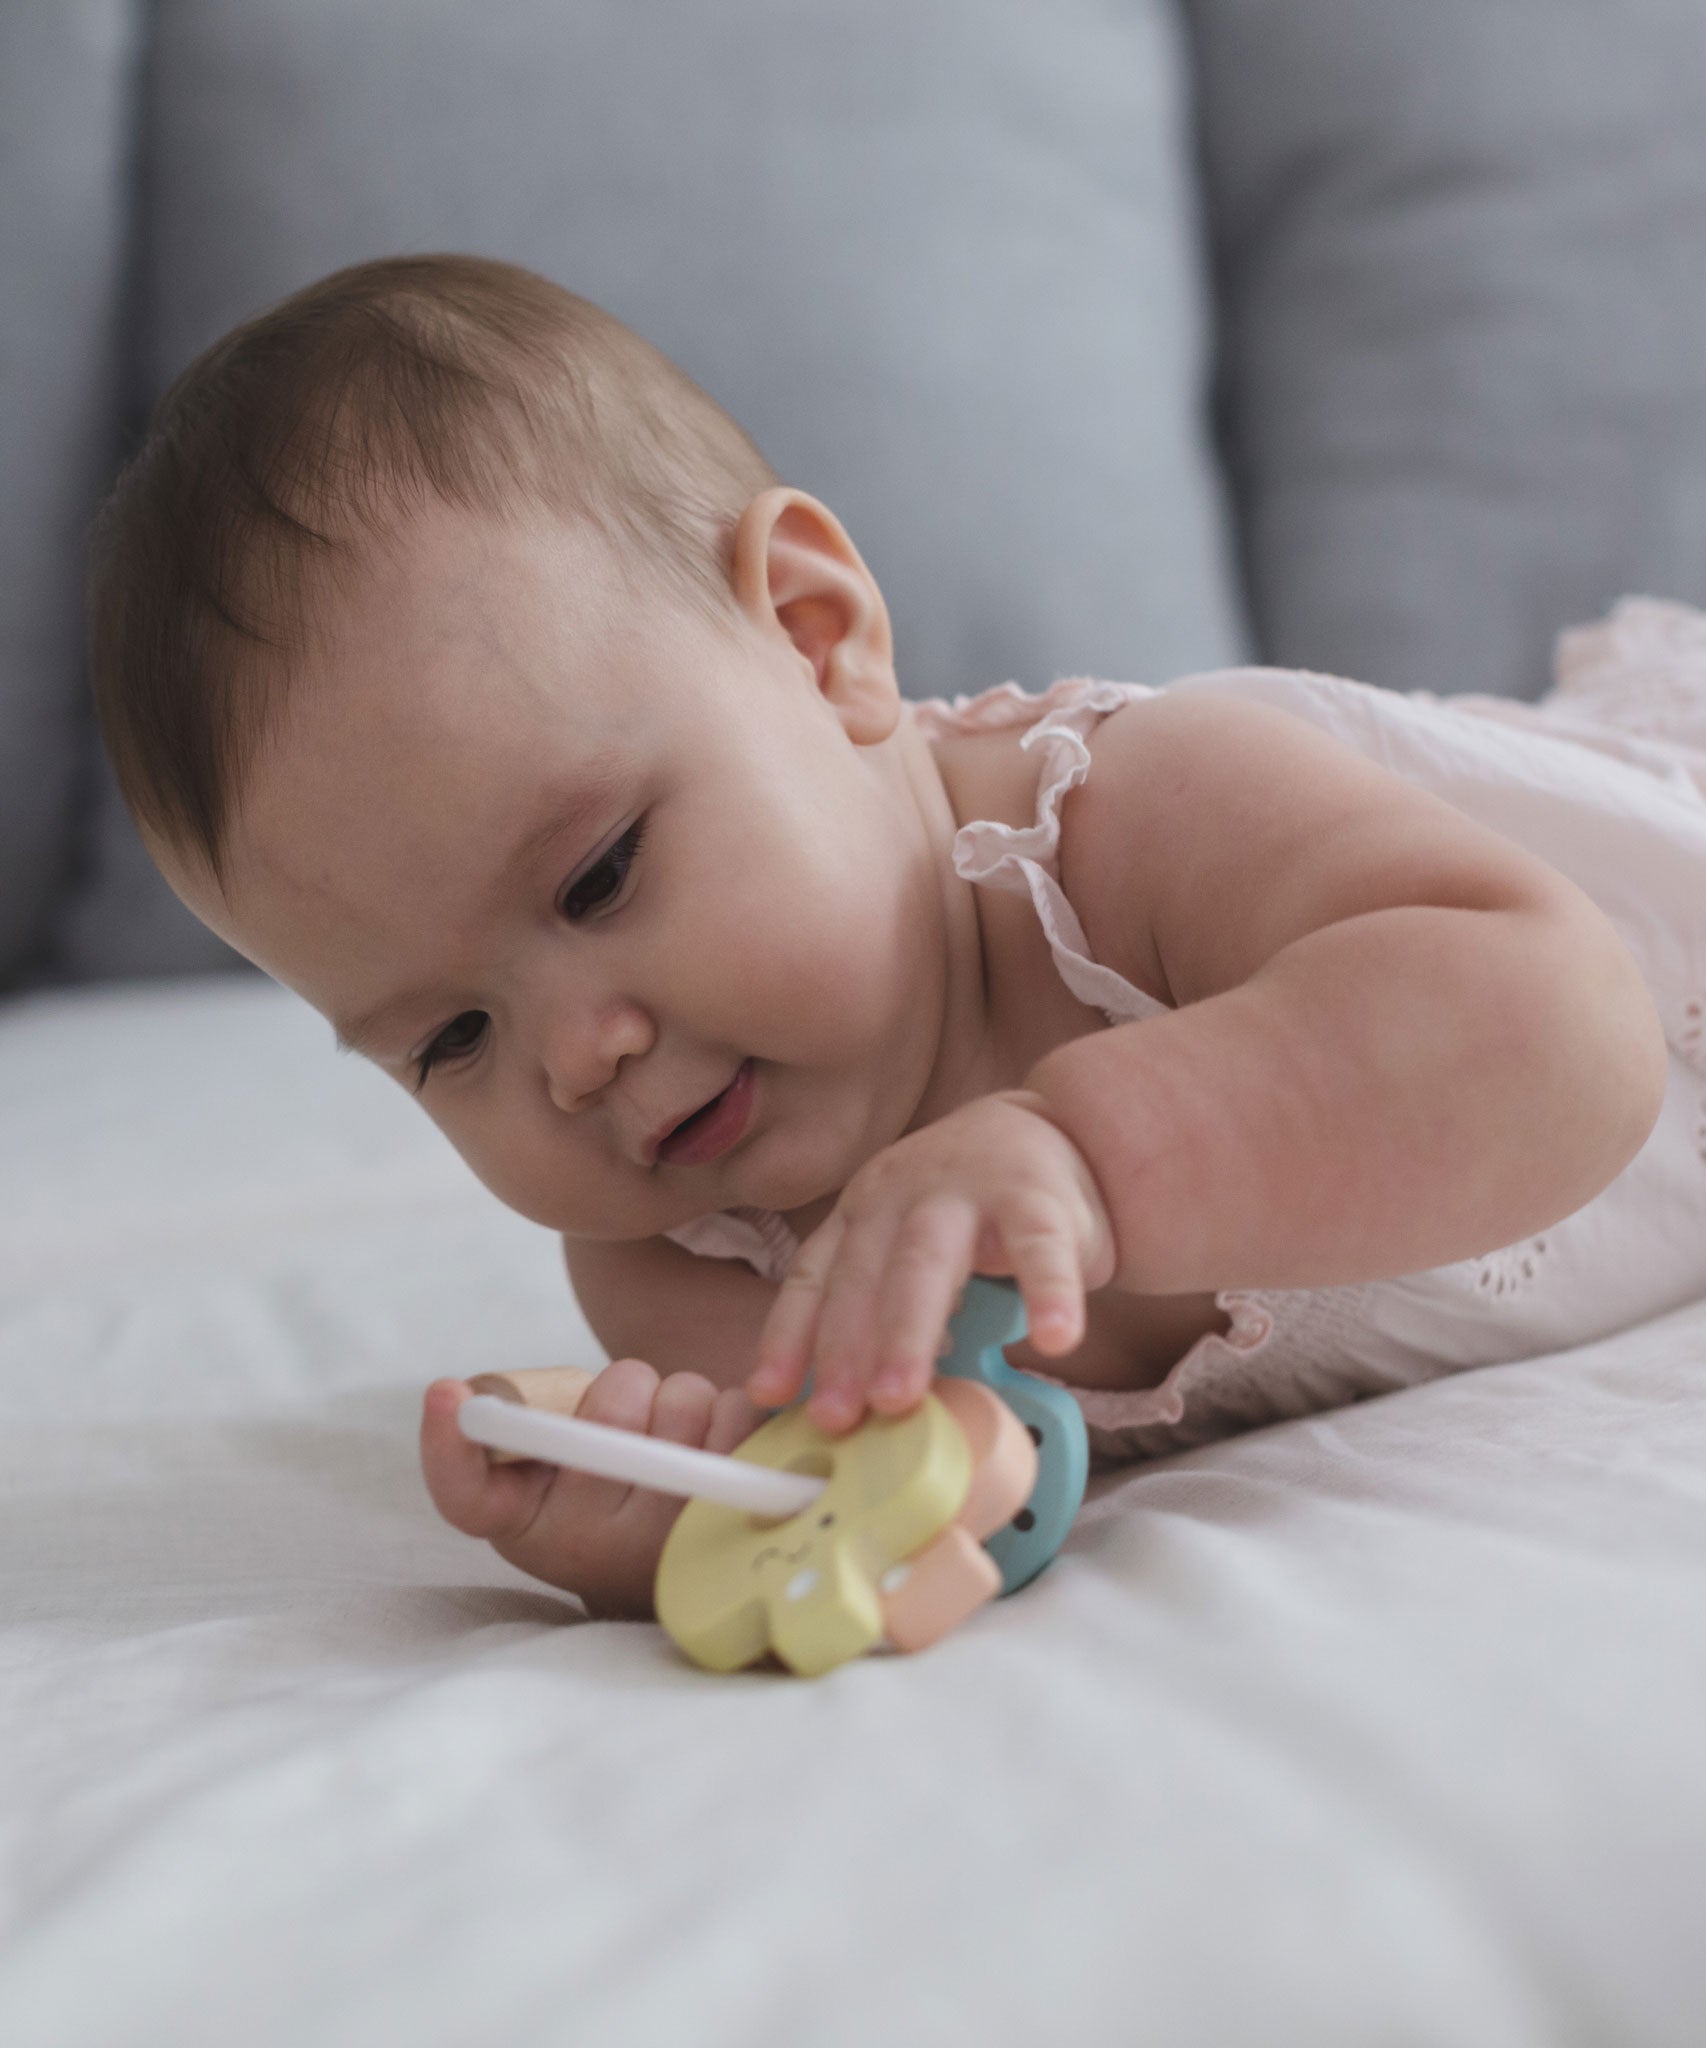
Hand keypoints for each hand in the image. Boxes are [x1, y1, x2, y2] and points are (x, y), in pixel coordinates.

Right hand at [421, 1362, 766, 1618]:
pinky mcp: (736, 1517)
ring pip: (681, 1399)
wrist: (684, 1567)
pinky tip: (716, 1450)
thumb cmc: (605, 1494)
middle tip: (625, 1420)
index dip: (448, 1445)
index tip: (445, 1393)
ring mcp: (665, 1540)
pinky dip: (731, 1410)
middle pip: (611, 1406)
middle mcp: (588, 1546)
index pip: (464, 1496)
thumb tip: (456, 1396)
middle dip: (623, 1387)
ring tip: (670, 1443)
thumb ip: (521, 1429)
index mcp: (522, 1525)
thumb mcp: (545, 1472)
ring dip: (680, 1399)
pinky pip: (739, 1415)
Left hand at [745, 1089, 1116, 1434]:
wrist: (1043, 1130)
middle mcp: (899, 1195)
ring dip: (906, 1334)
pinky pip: (1040, 1248)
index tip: (769, 1395)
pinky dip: (1048, 1294)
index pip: (813, 1278)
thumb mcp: (903, 1248)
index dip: (788, 1337)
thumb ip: (879, 1314)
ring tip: (902, 1399)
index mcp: (860, 1215)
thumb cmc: (963, 1212)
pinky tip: (1054, 1341)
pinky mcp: (1037, 1196)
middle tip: (834, 1416)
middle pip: (863, 1276)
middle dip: (843, 1349)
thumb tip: (852, 1414)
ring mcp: (966, 1190)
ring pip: (927, 1263)